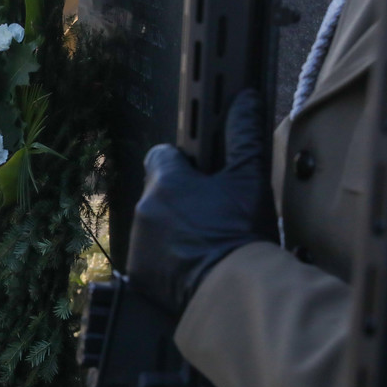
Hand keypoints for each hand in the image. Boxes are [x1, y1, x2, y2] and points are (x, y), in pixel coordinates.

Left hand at [127, 89, 277, 313]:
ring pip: (153, 225)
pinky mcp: (138, 273)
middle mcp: (144, 208)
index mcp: (166, 181)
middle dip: (179, 200)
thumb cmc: (242, 231)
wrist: (233, 289)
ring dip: (171, 230)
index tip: (201, 177)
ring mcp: (138, 242)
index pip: (161, 155)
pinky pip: (148, 258)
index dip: (182, 164)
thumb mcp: (248, 180)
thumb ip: (243, 135)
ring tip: (204, 244)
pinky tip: (192, 266)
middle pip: (158, 193)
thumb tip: (244, 97)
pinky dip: (164, 260)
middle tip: (211, 216)